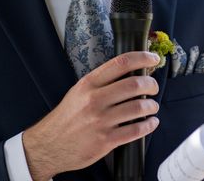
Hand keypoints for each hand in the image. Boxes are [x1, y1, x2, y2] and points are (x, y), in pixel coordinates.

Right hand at [23, 51, 160, 180]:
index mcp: (89, 84)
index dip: (142, 58)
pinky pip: (136, 130)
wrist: (48, 145)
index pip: (121, 63)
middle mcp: (95, 100)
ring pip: (138, 107)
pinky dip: (149, 125)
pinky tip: (151, 123)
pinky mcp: (105, 140)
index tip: (153, 59)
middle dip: (151, 84)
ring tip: (152, 107)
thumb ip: (101, 82)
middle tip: (154, 87)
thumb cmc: (67, 117)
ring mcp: (100, 121)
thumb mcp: (79, 92)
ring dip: (152, 106)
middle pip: (135, 84)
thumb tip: (130, 73)